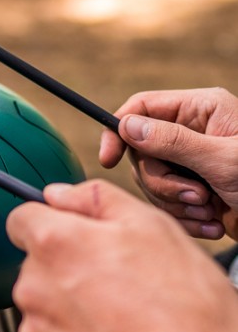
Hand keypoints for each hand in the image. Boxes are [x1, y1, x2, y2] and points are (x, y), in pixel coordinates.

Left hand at [7, 180, 237, 331]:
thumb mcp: (152, 226)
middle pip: (36, 265)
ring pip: (44, 306)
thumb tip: (57, 194)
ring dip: (71, 307)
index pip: (21, 219)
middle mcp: (32, 288)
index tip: (76, 236)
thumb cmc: (185, 308)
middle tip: (119, 281)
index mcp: (53, 245)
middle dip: (67, 267)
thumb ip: (94, 198)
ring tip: (123, 319)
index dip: (51, 222)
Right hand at [98, 88, 237, 238]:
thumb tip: (127, 126)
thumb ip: (172, 141)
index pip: (141, 108)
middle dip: (162, 182)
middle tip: (193, 195)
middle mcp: (193, 132)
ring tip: (210, 211)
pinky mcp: (196, 189)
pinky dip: (187, 218)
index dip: (119, 131)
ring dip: (176, 203)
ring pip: (152, 181)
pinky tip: (213, 223)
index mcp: (201, 110)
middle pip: (142, 152)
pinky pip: (168, 202)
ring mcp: (193, 162)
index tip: (108, 158)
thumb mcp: (223, 160)